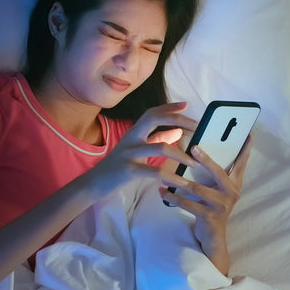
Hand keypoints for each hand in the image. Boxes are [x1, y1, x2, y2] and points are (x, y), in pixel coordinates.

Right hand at [83, 102, 199, 197]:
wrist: (93, 184)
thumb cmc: (117, 168)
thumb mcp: (136, 151)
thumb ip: (155, 140)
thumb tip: (176, 132)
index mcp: (133, 133)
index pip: (151, 113)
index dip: (168, 107)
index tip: (186, 105)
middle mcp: (130, 139)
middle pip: (153, 119)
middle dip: (176, 118)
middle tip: (196, 126)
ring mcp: (128, 153)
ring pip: (159, 147)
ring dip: (181, 155)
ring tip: (195, 164)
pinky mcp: (128, 170)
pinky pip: (154, 171)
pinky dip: (171, 177)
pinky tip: (181, 183)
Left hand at [158, 133, 252, 274]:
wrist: (212, 237)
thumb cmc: (211, 207)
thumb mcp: (216, 189)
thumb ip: (211, 171)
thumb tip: (190, 144)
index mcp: (234, 183)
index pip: (241, 162)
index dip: (244, 148)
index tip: (247, 133)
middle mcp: (231, 192)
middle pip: (219, 172)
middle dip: (206, 159)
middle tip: (194, 146)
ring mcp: (221, 205)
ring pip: (198, 189)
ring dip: (180, 181)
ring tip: (167, 174)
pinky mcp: (209, 217)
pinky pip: (188, 205)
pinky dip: (173, 198)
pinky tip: (162, 192)